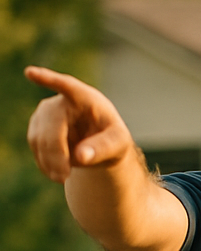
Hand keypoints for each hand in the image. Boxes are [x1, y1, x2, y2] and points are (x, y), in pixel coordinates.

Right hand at [25, 66, 134, 182]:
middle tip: (63, 177)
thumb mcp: (118, 144)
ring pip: (38, 136)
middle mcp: (61, 101)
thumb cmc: (113, 138)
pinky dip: (44, 162)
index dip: (48, 80)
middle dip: (55, 152)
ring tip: (63, 178)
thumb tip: (81, 156)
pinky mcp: (38, 126)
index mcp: (85, 98)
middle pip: (50, 124)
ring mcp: (46, 113)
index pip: (66, 86)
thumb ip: (103, 148)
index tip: (31, 72)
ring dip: (49, 160)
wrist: (101, 144)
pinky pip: (35, 146)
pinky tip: (56, 172)